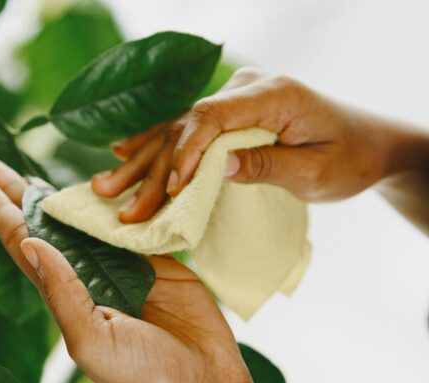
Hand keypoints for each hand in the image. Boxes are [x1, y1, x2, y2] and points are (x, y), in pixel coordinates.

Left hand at [0, 159, 298, 382]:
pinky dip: (114, 199)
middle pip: (47, 224)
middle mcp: (88, 274)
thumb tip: (29, 244)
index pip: (25, 246)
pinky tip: (95, 181)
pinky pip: (130, 218)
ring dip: (60, 193)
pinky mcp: (157, 257)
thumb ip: (62, 292)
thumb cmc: (142, 376)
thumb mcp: (90, 339)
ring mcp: (122, 264)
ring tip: (31, 170)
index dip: (2, 216)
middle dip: (19, 194)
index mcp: (65, 295)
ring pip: (84, 218)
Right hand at [92, 67, 428, 222]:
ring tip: (104, 186)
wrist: (366, 143)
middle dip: (152, 169)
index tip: (169, 190)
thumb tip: (219, 168)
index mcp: (271, 94)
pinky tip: (122, 152)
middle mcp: (245, 89)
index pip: (211, 117)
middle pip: (185, 126)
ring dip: (142, 161)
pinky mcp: (227, 113)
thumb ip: (267, 164)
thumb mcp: (317, 170)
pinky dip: (153, 144)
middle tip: (121, 205)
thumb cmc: (348, 158)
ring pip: (176, 128)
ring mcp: (233, 99)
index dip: (185, 153)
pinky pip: (183, 128)